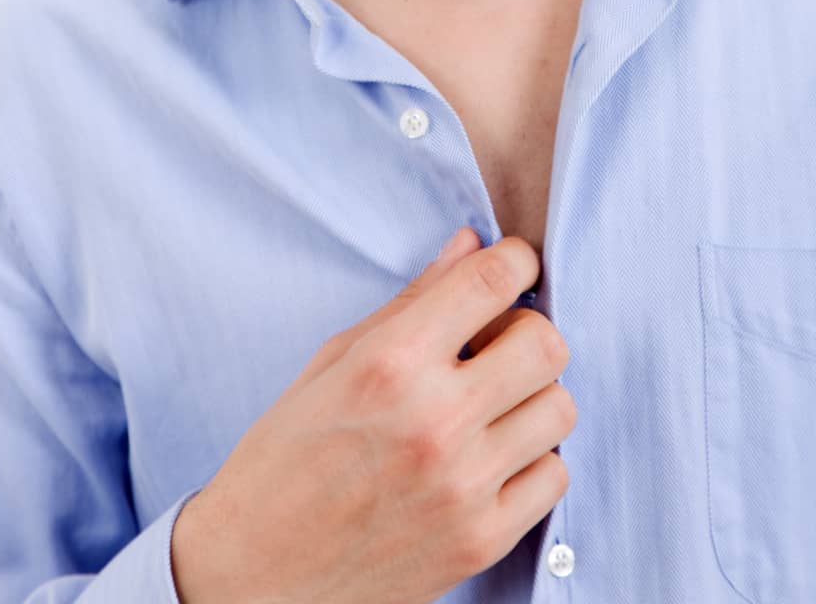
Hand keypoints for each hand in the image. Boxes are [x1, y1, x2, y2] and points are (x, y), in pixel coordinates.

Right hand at [171, 227, 574, 603]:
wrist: (255, 574)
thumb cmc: (284, 459)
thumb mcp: (333, 361)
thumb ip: (411, 301)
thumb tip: (470, 245)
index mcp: (391, 364)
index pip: (492, 283)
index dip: (515, 260)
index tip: (515, 263)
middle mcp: (435, 421)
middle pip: (545, 344)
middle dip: (527, 329)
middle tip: (497, 340)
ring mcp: (464, 486)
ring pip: (560, 407)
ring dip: (533, 394)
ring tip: (492, 402)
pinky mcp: (481, 540)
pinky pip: (554, 475)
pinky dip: (533, 457)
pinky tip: (492, 454)